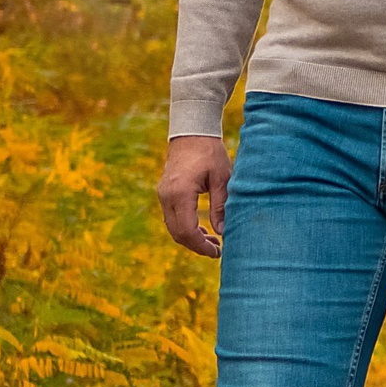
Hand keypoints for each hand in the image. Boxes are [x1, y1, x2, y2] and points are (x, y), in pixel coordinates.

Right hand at [158, 135, 232, 257]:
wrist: (191, 134)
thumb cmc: (210, 153)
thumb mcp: (222, 179)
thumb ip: (221, 206)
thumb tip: (222, 232)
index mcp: (181, 193)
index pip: (187, 230)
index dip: (201, 246)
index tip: (218, 252)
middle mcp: (167, 196)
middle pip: (177, 233)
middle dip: (196, 246)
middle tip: (218, 251)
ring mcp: (163, 195)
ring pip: (173, 227)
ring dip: (191, 238)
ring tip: (213, 242)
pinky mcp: (165, 194)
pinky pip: (172, 218)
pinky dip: (185, 228)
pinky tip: (203, 231)